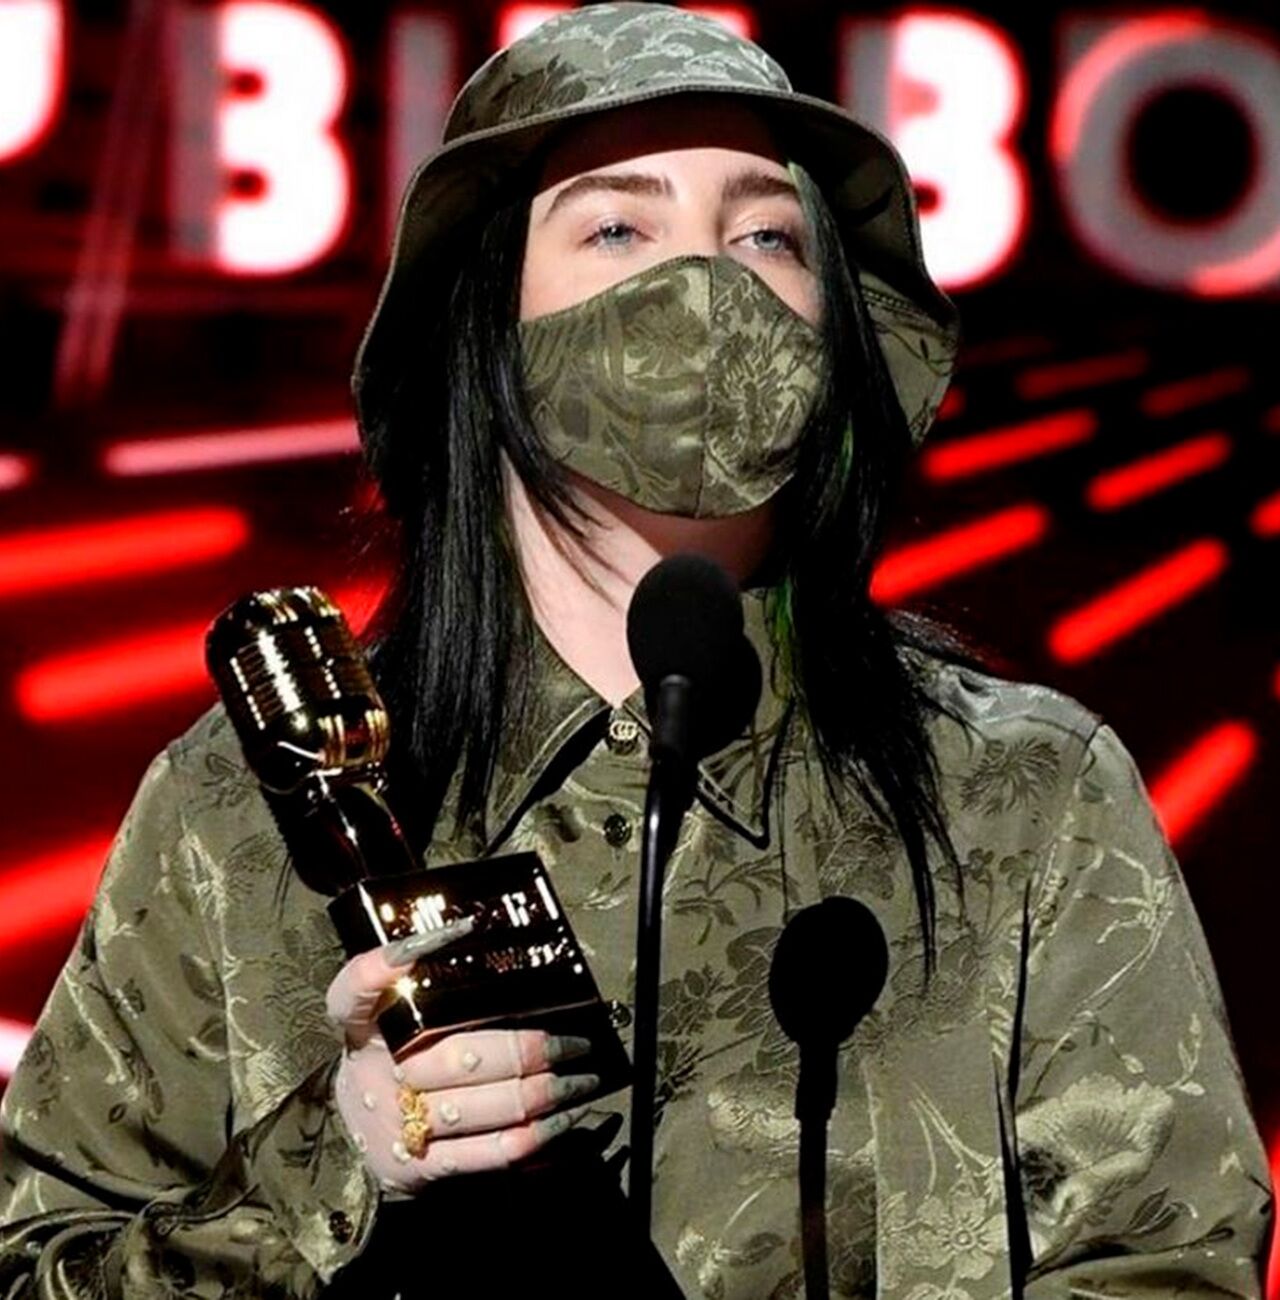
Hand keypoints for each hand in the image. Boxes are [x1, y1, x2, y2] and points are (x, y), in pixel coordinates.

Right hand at [326, 920, 598, 1193]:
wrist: (355, 1136)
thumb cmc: (388, 1056)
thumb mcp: (385, 1014)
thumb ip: (421, 982)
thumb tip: (480, 941)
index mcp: (361, 1025)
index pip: (355, 989)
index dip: (388, 962)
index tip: (452, 930)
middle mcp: (376, 1073)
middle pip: (460, 1057)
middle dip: (528, 1049)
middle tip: (573, 1043)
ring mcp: (399, 1123)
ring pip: (484, 1105)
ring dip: (543, 1092)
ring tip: (580, 1078)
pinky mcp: (421, 1166)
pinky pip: (489, 1151)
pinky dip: (534, 1136)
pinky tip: (563, 1117)